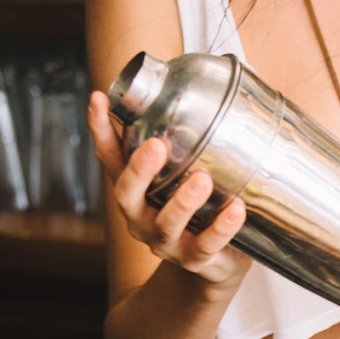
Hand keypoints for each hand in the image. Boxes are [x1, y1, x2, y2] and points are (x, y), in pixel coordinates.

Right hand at [88, 90, 251, 286]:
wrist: (215, 266)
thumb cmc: (202, 205)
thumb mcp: (193, 168)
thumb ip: (203, 132)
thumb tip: (239, 72)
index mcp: (138, 188)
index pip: (111, 157)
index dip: (101, 130)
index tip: (100, 98)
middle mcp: (142, 215)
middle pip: (127, 194)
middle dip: (139, 170)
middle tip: (155, 145)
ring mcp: (167, 241)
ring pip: (166, 223)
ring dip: (182, 202)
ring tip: (201, 180)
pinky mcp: (196, 260)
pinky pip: (207, 246)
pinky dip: (221, 229)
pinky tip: (236, 211)